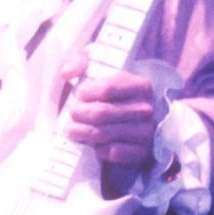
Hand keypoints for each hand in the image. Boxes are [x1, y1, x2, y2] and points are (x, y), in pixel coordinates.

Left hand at [59, 51, 159, 168]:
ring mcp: (146, 131)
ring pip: (104, 134)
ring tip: (72, 130)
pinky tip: (93, 144)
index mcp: (140, 85)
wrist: (127, 122)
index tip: (78, 95)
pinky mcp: (141, 151)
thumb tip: (67, 72)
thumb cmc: (109, 94)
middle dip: (80, 115)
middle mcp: (146, 109)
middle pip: (102, 113)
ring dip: (82, 133)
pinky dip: (99, 149)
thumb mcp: (96, 70)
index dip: (86, 93)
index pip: (107, 89)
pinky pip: (114, 152)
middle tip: (71, 114)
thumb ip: (79, 62)